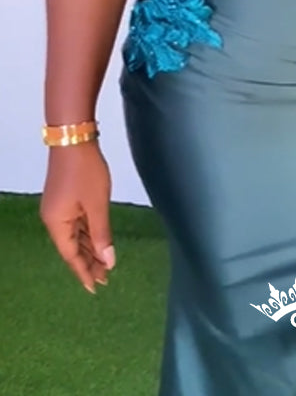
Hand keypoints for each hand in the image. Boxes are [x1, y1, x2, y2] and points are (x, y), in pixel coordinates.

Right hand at [40, 140, 114, 292]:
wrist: (74, 140)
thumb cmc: (86, 172)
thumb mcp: (97, 205)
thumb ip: (102, 234)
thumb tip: (108, 261)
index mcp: (57, 224)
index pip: (71, 255)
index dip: (84, 272)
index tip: (95, 288)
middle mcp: (54, 219)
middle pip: (72, 247)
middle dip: (89, 262)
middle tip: (105, 278)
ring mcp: (59, 208)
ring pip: (76, 235)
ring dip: (90, 248)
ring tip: (105, 264)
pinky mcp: (66, 198)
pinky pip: (77, 223)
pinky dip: (88, 233)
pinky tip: (98, 241)